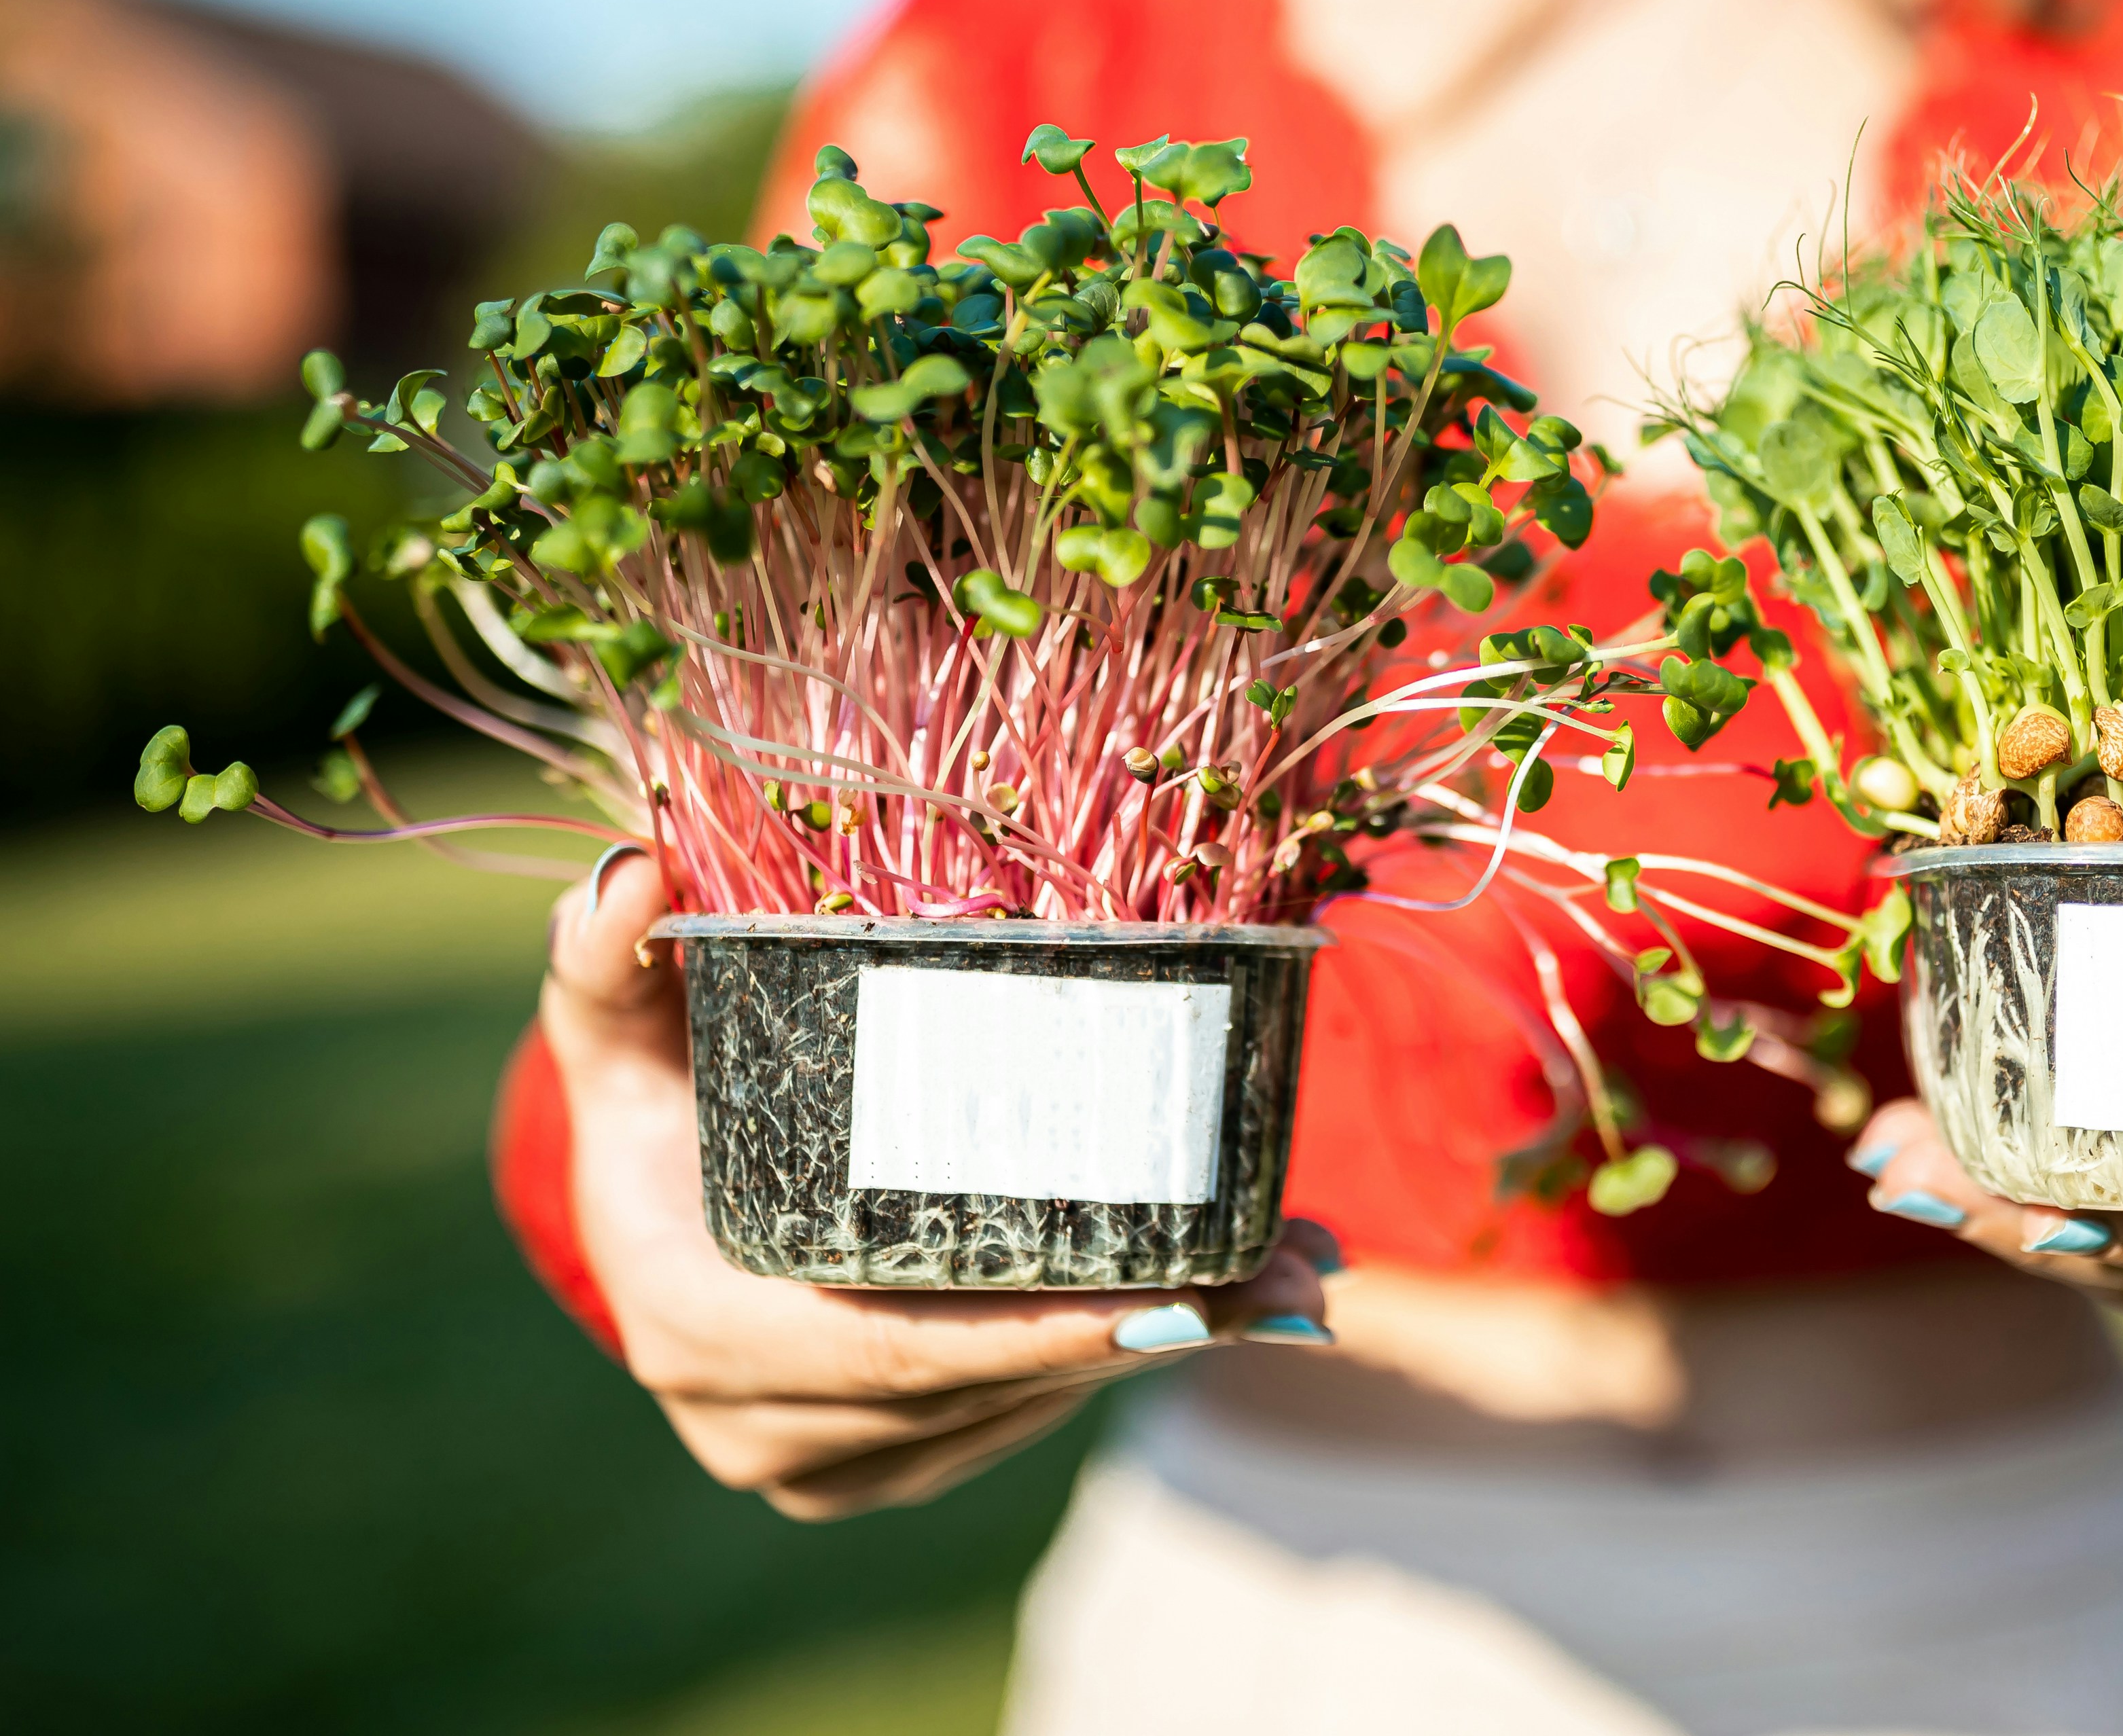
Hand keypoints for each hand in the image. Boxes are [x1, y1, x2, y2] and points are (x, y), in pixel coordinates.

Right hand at [539, 852, 1335, 1518]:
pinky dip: (1128, 1358)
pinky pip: (1030, 1417)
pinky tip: (1234, 1301)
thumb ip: (608, 959)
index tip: (1185, 1291)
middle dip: (1159, 1331)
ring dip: (1170, 1347)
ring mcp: (838, 1466)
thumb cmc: (653, 1099)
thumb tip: (633, 872)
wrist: (655, 1218)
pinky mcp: (898, 1464)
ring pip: (1031, 1409)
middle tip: (1298, 1269)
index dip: (1047, 1329)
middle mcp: (766, 1428)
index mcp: (701, 1333)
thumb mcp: (622, 1032)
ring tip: (1297, 1271)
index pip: (901, 1350)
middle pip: (995, 1386)